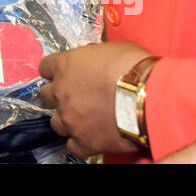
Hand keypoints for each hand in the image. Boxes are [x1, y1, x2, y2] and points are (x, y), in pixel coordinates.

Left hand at [39, 41, 151, 157]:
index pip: (45, 67)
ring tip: (84, 119)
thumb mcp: (112, 48)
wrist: (149, 96)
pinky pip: (72, 146)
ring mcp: (70, 118)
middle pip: (45, 96)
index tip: (62, 74)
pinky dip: (80, 143)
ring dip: (67, 120)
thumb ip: (94, 53)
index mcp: (65, 65)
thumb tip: (89, 54)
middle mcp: (61, 92)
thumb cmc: (133, 67)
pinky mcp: (84, 141)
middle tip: (74, 97)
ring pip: (56, 123)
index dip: (54, 71)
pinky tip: (90, 138)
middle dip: (57, 96)